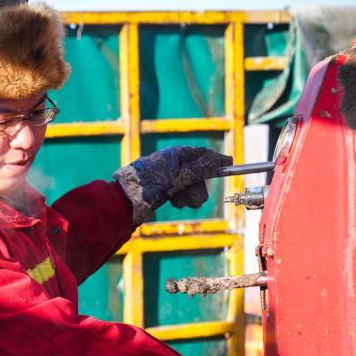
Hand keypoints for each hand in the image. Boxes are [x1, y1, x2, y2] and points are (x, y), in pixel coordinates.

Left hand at [112, 146, 232, 224]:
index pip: (201, 153)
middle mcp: (172, 163)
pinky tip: (174, 203)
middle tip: (196, 199)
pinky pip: (179, 192)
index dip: (215, 160)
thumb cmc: (152, 184)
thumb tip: (221, 159)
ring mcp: (167, 176)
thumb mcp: (179, 177)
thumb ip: (200, 169)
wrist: (126, 200)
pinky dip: (180, 198)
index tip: (229, 164)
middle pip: (197, 173)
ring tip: (179, 202)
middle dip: (198, 187)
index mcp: (175, 154)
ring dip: (189, 195)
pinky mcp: (162, 188)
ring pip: (189, 185)